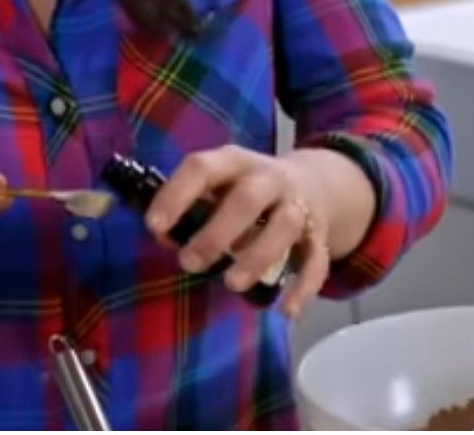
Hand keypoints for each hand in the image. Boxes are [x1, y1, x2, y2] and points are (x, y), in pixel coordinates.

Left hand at [144, 145, 329, 317]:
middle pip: (247, 198)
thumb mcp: (221, 186)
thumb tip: (165, 236)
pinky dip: (303, 286)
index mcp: (235, 162)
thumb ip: (193, 207)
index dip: (176, 194)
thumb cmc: (248, 189)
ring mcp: (298, 205)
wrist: (316, 182)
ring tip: (231, 284)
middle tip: (189, 263)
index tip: (154, 226)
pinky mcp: (319, 234)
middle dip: (217, 233)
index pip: (202, 168)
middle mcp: (269, 179)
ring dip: (258, 256)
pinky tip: (285, 310)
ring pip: (284, 226)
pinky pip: (316, 260)